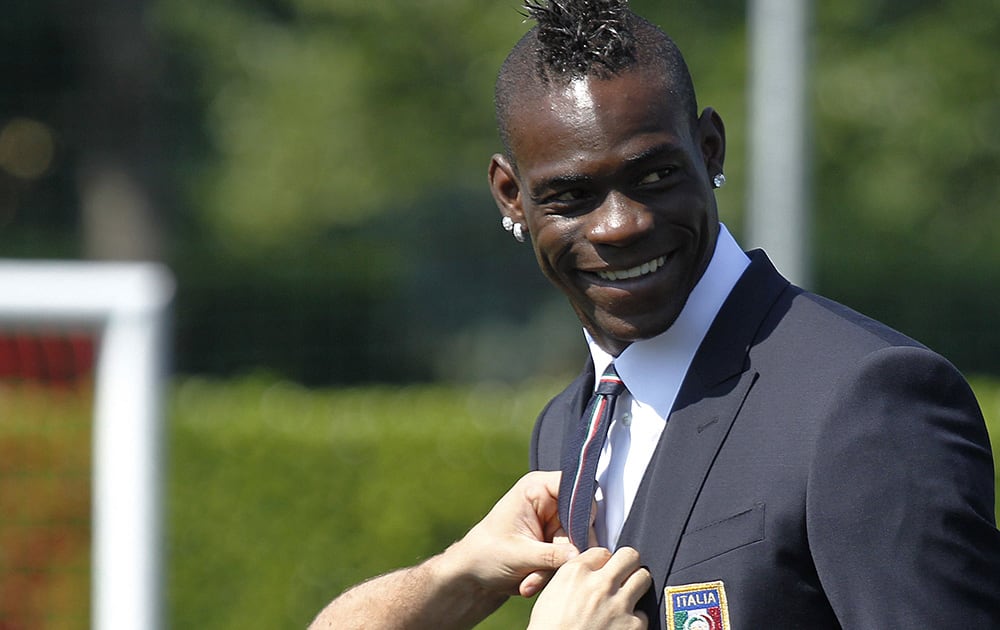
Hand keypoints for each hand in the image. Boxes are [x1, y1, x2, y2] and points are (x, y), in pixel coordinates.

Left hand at [442, 471, 579, 597]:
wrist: (474, 574)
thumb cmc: (486, 554)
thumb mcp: (518, 555)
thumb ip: (551, 554)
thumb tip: (579, 554)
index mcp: (537, 488)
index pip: (576, 488)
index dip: (582, 512)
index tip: (576, 540)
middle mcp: (550, 501)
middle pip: (582, 521)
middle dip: (566, 552)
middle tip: (543, 572)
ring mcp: (555, 522)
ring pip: (577, 544)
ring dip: (557, 568)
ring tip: (529, 581)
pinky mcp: (558, 541)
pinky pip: (570, 558)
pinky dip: (554, 574)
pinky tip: (530, 582)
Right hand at [527, 546, 650, 629]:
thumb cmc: (548, 629)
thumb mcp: (551, 594)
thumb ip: (573, 578)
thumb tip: (589, 573)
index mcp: (576, 572)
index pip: (602, 551)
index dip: (603, 562)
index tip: (602, 571)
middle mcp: (599, 584)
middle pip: (629, 556)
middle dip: (627, 564)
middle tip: (623, 575)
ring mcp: (618, 604)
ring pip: (643, 578)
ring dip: (636, 586)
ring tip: (626, 598)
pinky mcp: (632, 626)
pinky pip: (643, 614)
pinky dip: (634, 620)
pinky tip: (621, 625)